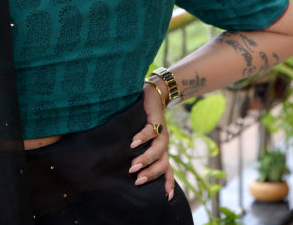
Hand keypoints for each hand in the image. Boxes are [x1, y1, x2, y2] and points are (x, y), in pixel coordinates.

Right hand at [129, 83, 174, 199]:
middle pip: (163, 164)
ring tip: (134, 165)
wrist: (154, 94)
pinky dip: (142, 138)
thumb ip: (138, 150)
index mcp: (162, 150)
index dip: (168, 183)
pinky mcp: (157, 120)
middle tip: (137, 180)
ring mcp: (162, 132)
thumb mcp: (143, 138)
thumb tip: (125, 166)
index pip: (168, 170)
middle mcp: (164, 143)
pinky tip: (133, 143)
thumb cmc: (144, 119)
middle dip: (151, 174)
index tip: (166, 198)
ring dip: (146, 159)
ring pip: (158, 150)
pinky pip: (150, 131)